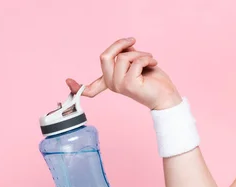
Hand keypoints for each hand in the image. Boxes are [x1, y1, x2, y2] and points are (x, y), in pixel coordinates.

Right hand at [66, 37, 182, 109]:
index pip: (91, 88)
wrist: (168, 96)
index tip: (68, 82)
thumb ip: (125, 56)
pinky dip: (146, 57)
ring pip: (122, 57)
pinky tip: (153, 62)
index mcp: (112, 82)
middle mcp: (112, 85)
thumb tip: (123, 45)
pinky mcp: (129, 84)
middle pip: (105, 56)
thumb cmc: (155, 80)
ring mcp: (119, 86)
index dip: (78, 87)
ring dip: (139, 53)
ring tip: (149, 58)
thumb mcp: (136, 63)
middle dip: (120, 44)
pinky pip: (135, 61)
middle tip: (133, 41)